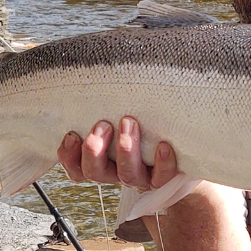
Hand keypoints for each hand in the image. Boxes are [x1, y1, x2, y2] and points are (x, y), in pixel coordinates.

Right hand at [57, 117, 180, 189]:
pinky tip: (163, 146)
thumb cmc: (143, 125)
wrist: (183, 150)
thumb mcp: (118, 116)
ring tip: (129, 123)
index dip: (68, 156)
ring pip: (127, 175)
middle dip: (94, 149)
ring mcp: (141, 177)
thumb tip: (96, 72)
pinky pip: (162, 177)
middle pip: (95, 172)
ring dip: (125, 149)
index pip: (76, 167)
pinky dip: (162, 162)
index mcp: (102, 161)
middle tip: (103, 124)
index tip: (72, 134)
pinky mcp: (164, 177)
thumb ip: (104, 106)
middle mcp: (117, 172)